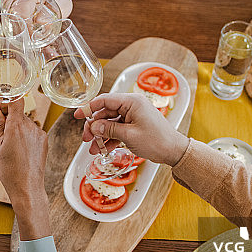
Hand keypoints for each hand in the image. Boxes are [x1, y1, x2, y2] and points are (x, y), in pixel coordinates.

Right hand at [0, 98, 49, 239]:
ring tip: (12, 146)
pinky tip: (21, 150)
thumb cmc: (9, 170)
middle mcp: (30, 126)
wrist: (27, 187)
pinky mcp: (44, 140)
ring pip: (26, 122)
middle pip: (19, 112)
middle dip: (10, 118)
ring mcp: (39, 133)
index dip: (7, 101)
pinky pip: (33, 131)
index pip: (16, 100)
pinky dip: (26, 136)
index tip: (1, 108)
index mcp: (16, 126)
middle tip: (1, 133)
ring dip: (18, 128)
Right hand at [74, 93, 188, 166]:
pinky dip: (109, 138)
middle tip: (86, 138)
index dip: (89, 107)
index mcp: (132, 102)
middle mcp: (132, 106)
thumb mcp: (129, 136)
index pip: (105, 100)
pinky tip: (102, 148)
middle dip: (94, 126)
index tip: (77, 115)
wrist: (174, 151)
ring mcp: (133, 116)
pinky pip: (117, 129)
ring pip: (110, 122)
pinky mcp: (134, 125)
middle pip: (105, 112)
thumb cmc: (157, 141)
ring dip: (100, 135)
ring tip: (93, 148)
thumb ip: (109, 130)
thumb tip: (93, 127)